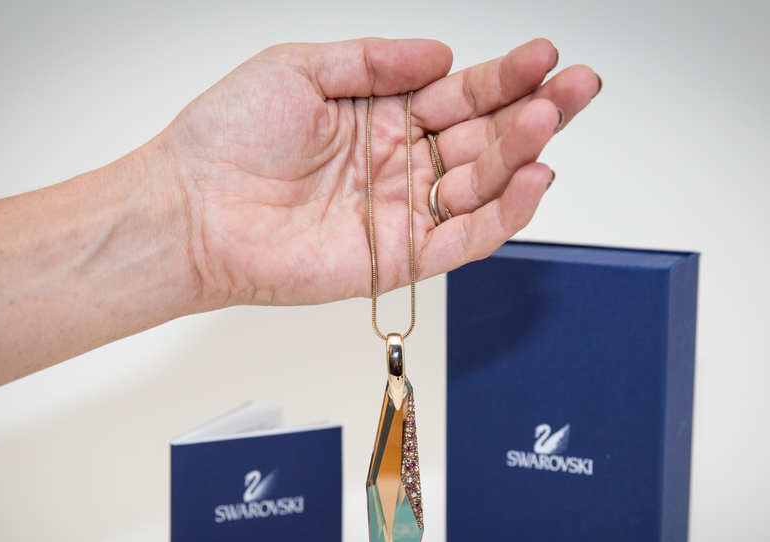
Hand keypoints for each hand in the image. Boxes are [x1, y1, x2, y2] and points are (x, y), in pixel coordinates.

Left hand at [157, 38, 600, 309]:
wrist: (192, 209)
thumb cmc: (227, 138)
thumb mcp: (300, 67)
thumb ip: (375, 61)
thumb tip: (443, 55)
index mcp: (382, 116)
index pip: (461, 94)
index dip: (504, 76)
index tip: (542, 54)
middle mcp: (400, 164)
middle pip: (485, 138)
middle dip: (535, 110)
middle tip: (577, 85)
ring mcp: (402, 213)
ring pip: (483, 185)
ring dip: (524, 153)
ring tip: (550, 119)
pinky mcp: (398, 260)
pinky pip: (463, 240)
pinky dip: (502, 215)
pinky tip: (533, 180)